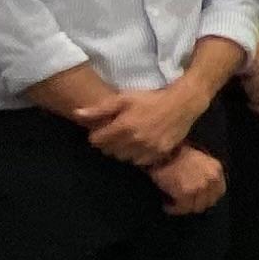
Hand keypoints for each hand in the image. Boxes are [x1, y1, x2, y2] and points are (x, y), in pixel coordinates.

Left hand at [79, 80, 206, 166]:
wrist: (182, 104)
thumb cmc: (150, 99)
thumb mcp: (124, 98)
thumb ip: (100, 109)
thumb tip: (76, 114)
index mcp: (123, 126)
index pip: (97, 141)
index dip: (96, 135)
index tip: (102, 130)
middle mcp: (134, 140)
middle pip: (109, 151)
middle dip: (109, 144)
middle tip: (116, 134)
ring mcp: (148, 149)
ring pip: (124, 158)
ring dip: (122, 151)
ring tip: (128, 140)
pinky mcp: (159, 155)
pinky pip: (140, 162)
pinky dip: (137, 156)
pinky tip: (140, 146)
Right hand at [147, 146, 225, 214]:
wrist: (161, 151)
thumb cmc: (176, 153)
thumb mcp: (200, 160)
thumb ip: (206, 175)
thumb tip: (202, 192)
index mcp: (216, 169)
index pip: (219, 192)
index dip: (208, 198)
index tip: (198, 200)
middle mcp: (211, 179)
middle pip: (208, 202)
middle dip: (195, 204)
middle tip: (184, 204)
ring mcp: (199, 186)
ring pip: (195, 208)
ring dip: (184, 208)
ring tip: (175, 205)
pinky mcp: (186, 192)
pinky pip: (181, 208)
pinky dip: (173, 209)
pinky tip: (167, 206)